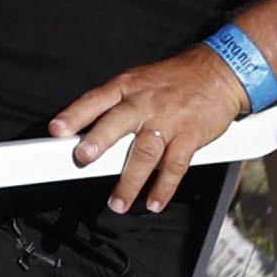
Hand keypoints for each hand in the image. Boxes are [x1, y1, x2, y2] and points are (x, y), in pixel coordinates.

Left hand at [48, 49, 248, 210]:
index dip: (75, 114)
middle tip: (83, 158)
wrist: (219, 73)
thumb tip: (83, 128)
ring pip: (146, 153)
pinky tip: (154, 201)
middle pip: (118, 122)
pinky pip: (175, 166)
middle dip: (99, 141)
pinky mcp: (190, 136)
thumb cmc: (174, 80)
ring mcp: (168, 121)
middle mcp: (145, 103)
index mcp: (127, 87)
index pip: (95, 99)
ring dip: (130, 181)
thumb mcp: (138, 81)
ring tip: (117, 203)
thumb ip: (113, 104)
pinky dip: (164, 187)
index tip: (57, 130)